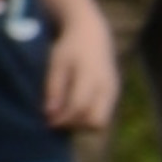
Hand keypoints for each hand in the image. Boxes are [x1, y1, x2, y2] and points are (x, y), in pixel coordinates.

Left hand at [49, 12, 121, 133]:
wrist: (93, 35)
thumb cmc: (70, 48)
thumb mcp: (57, 63)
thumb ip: (54, 87)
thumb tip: (49, 113)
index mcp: (91, 77)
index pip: (79, 107)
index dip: (63, 118)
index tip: (48, 122)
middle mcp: (107, 87)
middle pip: (95, 121)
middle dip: (74, 125)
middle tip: (56, 119)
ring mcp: (113, 91)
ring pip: (101, 121)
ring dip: (82, 124)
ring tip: (64, 114)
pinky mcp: (114, 93)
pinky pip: (103, 114)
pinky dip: (88, 117)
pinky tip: (73, 109)